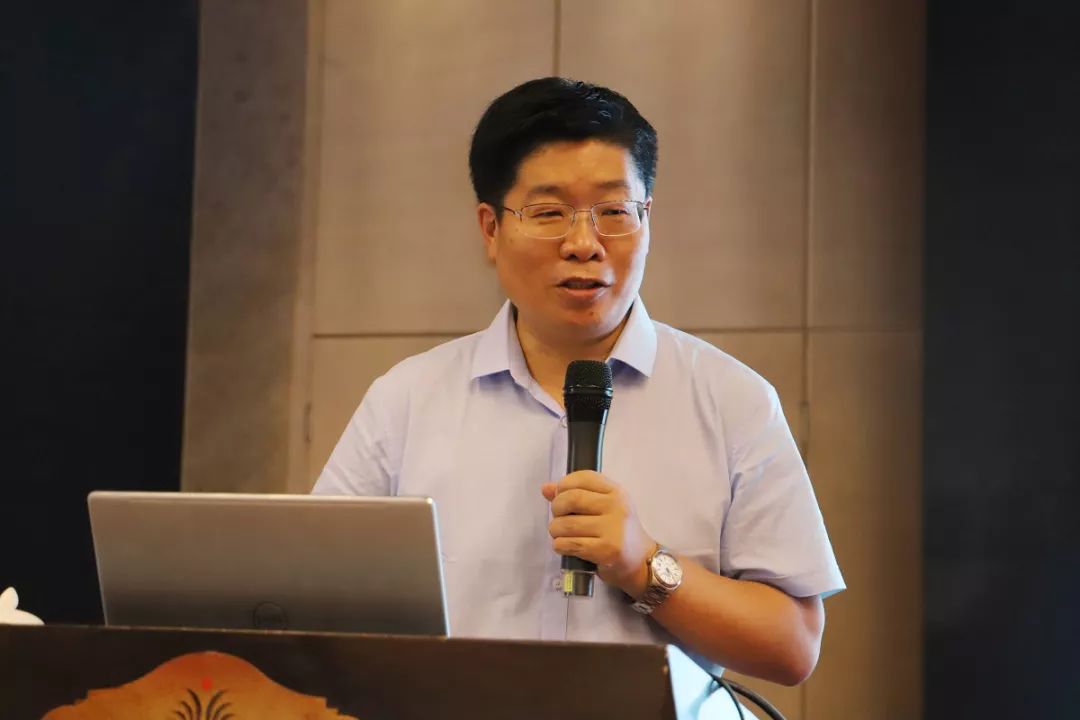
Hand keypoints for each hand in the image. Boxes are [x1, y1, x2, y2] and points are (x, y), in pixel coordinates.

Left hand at [541, 470, 656, 596]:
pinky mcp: (607, 550)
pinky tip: (564, 546)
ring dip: (555, 530)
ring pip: (566, 524)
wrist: (640, 561)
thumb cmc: (617, 532)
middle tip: (559, 517)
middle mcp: (616, 506)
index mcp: (616, 492)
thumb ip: (576, 495)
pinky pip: (570, 544)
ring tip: (560, 534)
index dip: (563, 485)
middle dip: (556, 508)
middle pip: (572, 499)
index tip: (560, 496)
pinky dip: (560, 545)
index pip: (583, 478)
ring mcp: (613, 529)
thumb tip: (546, 488)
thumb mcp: (604, 508)